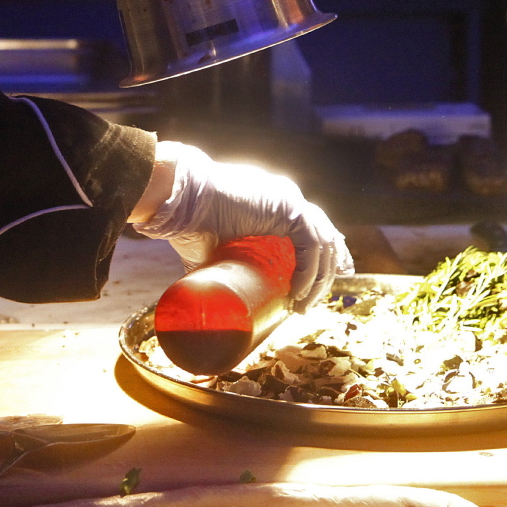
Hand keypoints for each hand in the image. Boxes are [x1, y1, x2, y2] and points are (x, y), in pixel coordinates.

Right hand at [133, 145, 353, 310]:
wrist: (181, 200)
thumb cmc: (190, 224)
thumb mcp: (212, 253)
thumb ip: (218, 270)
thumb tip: (211, 302)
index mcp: (277, 206)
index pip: (314, 232)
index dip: (323, 260)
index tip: (317, 289)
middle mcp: (289, 200)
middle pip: (325, 238)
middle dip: (325, 274)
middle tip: (308, 304)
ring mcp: (290, 200)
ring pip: (323, 243)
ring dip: (318, 279)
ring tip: (302, 306)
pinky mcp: (288, 206)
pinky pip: (311, 242)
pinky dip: (309, 270)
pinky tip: (299, 291)